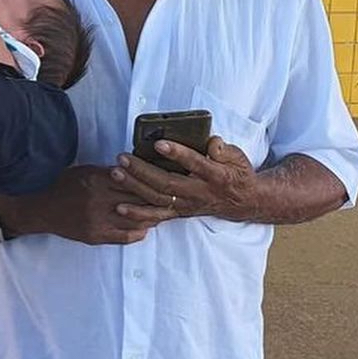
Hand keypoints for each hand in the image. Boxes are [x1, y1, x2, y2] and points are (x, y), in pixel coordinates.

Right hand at [17, 165, 156, 244]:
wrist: (43, 210)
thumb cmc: (64, 186)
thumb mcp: (84, 171)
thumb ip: (107, 172)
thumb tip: (134, 172)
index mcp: (96, 180)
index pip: (133, 180)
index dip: (150, 181)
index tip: (163, 181)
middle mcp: (99, 200)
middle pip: (138, 199)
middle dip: (156, 199)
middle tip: (169, 198)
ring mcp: (98, 220)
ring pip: (136, 219)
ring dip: (151, 217)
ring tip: (161, 214)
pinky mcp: (96, 235)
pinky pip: (125, 236)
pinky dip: (138, 232)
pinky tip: (144, 228)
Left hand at [110, 135, 256, 224]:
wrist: (241, 202)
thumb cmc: (235, 173)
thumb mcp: (237, 157)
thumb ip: (224, 150)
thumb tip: (212, 142)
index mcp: (216, 176)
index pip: (196, 164)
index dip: (178, 154)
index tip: (159, 144)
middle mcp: (199, 193)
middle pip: (167, 183)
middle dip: (142, 171)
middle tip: (123, 158)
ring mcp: (187, 205)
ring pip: (157, 199)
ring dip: (134, 187)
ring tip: (116, 173)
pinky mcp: (179, 213)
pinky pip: (156, 216)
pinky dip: (138, 214)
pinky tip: (120, 208)